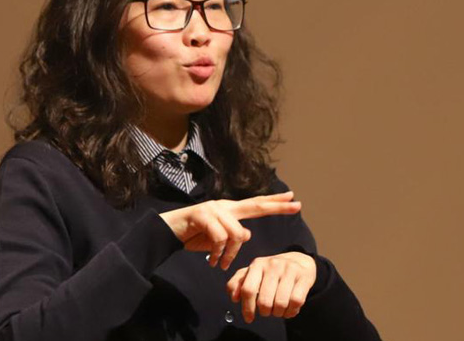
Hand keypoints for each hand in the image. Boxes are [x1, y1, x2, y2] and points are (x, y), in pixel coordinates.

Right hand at [159, 192, 299, 269]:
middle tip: (297, 205)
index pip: (256, 204)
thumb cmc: (192, 236)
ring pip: (236, 233)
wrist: (166, 232)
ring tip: (221, 264)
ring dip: (230, 254)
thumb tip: (247, 235)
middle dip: (277, 206)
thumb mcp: (216, 240)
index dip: (275, 203)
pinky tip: (212, 261)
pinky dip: (217, 253)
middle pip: (255, 205)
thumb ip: (232, 236)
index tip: (293, 199)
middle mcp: (225, 206)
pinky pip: (219, 238)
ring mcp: (214, 209)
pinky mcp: (202, 215)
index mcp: (230, 210)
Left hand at [226, 252, 316, 322]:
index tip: (249, 318)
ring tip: (278, 310)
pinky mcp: (304, 276)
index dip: (247, 308)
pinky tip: (289, 309)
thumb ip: (238, 283)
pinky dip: (291, 311)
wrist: (299, 260)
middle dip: (265, 312)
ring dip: (278, 313)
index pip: (248, 289)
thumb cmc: (272, 271)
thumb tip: (234, 297)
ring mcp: (289, 270)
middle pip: (264, 301)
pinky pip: (296, 301)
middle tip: (267, 311)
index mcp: (257, 264)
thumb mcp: (253, 273)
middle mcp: (273, 264)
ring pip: (281, 303)